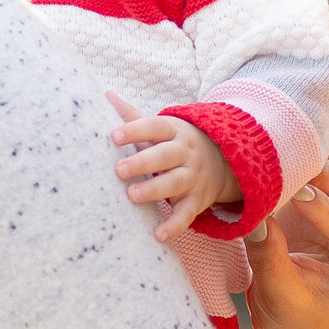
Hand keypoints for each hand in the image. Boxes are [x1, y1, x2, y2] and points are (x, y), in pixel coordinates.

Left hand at [109, 99, 240, 245]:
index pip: (154, 127)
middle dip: (142, 162)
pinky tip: (157, 234)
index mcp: (174, 131)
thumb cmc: (176, 144)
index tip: (113, 136)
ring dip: (154, 190)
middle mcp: (185, 153)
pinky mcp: (197, 201)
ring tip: (132, 196)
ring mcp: (193, 177)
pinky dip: (174, 226)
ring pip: (175, 183)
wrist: (222, 162)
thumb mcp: (162, 127)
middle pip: (165, 156)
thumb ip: (133, 116)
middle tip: (118, 170)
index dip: (135, 131)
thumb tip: (106, 94)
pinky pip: (186, 214)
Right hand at [243, 125, 328, 328]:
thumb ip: (269, 256)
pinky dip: (324, 142)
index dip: (320, 205)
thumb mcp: (276, 292)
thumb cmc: (289, 313)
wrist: (295, 318)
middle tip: (298, 169)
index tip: (292, 196)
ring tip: (296, 152)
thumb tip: (255, 219)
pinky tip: (297, 143)